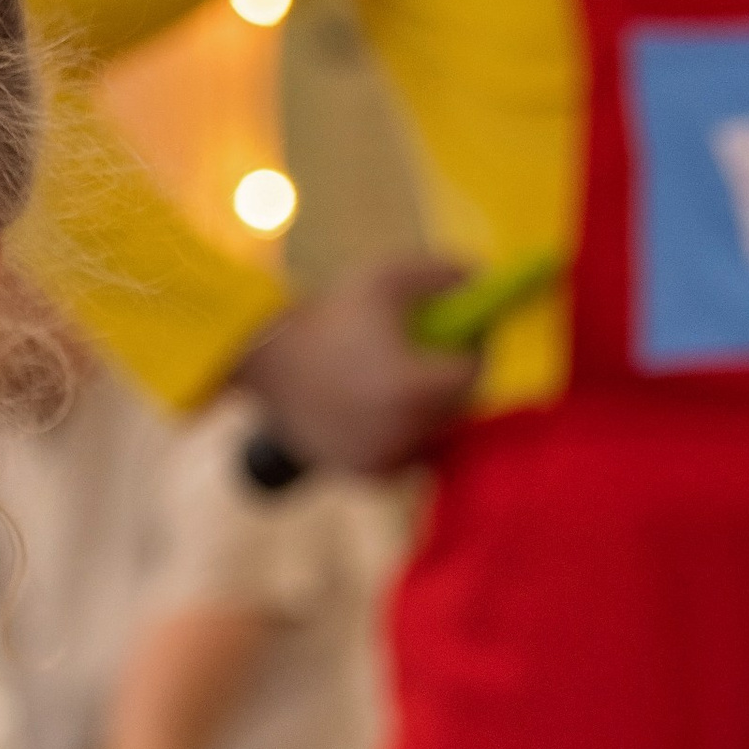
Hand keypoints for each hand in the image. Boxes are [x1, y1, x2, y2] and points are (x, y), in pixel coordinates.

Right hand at [233, 256, 480, 477]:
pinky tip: (387, 409)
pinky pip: (410, 456)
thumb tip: (480, 277)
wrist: (268, 362)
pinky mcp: (368, 473)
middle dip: (453, 380)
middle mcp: (403, 431)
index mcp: (413, 387)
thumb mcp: (385, 279)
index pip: (473, 373)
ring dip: (433, 410)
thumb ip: (440, 275)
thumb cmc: (329, 317)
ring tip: (406, 380)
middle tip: (434, 355)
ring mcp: (385, 457)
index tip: (461, 335)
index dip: (473, 350)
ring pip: (436, 434)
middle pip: (459, 407)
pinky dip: (408, 436)